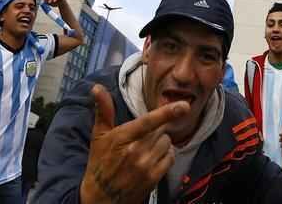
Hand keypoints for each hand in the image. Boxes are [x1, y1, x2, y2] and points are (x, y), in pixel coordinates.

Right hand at [79, 84, 187, 203]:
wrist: (101, 197)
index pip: (147, 122)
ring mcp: (145, 166)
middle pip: (160, 131)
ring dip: (161, 144)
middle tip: (141, 139)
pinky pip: (170, 158)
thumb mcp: (98, 135)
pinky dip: (165, 156)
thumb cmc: (100, 162)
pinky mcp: (153, 178)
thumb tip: (96, 88)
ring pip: (167, 143)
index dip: (166, 113)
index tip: (184, 105)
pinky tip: (153, 159)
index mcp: (121, 138)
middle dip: (155, 132)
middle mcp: (135, 152)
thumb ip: (103, 110)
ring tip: (145, 150)